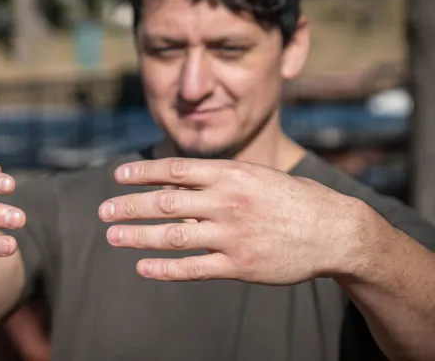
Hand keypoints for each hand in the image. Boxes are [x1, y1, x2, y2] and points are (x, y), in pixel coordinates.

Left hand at [98, 158, 371, 283]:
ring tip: (113, 236)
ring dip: (138, 236)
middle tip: (104, 210)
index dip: (143, 173)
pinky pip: (194, 268)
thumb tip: (174, 182)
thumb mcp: (255, 176)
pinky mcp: (239, 265)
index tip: (118, 175)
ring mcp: (232, 235)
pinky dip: (165, 268)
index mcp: (231, 174)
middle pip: (166, 203)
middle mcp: (228, 202)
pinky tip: (143, 267)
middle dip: (130, 206)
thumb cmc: (289, 198)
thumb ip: (217, 179)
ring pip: (174, 236)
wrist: (333, 230)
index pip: (175, 170)